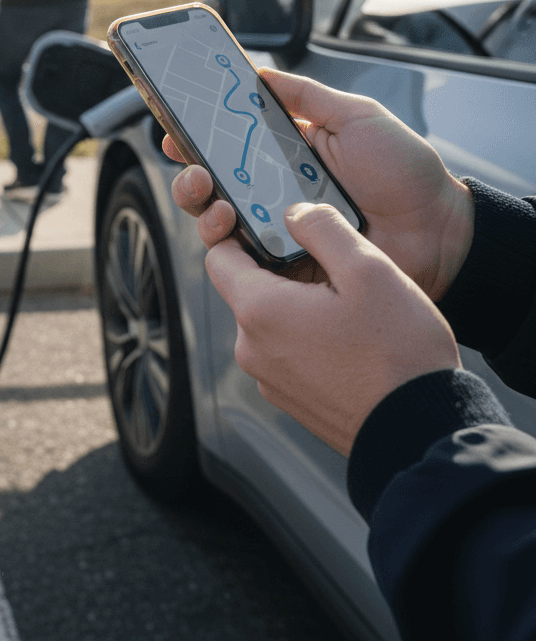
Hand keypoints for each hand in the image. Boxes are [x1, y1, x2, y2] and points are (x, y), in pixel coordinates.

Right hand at [165, 67, 474, 301]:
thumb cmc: (406, 172)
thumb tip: (262, 72)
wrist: (441, 232)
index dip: (196, 138)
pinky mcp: (284, 269)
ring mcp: (276, 233)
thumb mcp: (357, 117)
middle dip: (188, 176)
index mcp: (284, 157)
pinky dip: (228, 248)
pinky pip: (242, 263)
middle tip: (193, 167)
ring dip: (202, 208)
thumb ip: (308, 96)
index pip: (227, 147)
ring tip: (215, 200)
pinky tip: (233, 230)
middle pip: (210, 187)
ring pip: (216, 225)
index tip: (176, 128)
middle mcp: (273, 195)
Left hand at [206, 202, 461, 455]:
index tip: (273, 226)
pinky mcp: (290, 400)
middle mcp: (250, 348)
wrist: (423, 430)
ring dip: (298, 307)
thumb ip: (322, 228)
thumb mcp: (368, 269)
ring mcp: (268, 379)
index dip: (240, 233)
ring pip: (270, 322)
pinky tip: (350, 341)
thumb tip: (293, 212)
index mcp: (258, 310)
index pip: (219, 256)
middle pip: (247, 289)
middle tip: (330, 267)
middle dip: (281, 272)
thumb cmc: (398, 350)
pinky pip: (286, 353)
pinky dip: (307, 339)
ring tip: (348, 307)